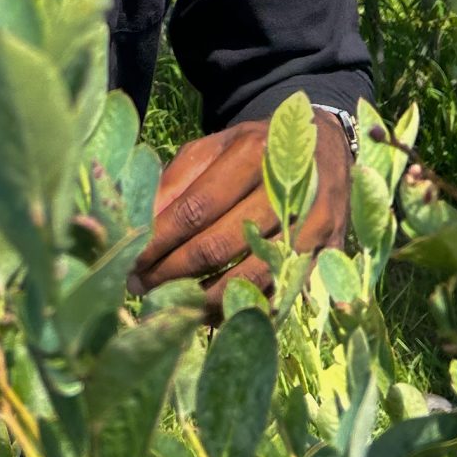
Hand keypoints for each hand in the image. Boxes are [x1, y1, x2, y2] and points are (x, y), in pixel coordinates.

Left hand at [134, 109, 351, 297]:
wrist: (326, 147)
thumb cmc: (257, 148)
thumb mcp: (216, 146)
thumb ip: (178, 180)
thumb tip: (140, 222)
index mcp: (253, 155)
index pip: (196, 208)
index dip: (159, 238)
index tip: (129, 257)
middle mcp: (287, 191)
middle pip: (219, 247)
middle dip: (171, 272)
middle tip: (139, 286)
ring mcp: (312, 227)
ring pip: (248, 279)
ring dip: (201, 298)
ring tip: (168, 303)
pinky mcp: (327, 255)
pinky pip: (276, 294)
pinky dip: (239, 307)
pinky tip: (208, 310)